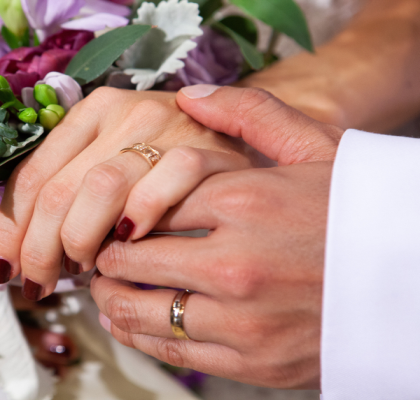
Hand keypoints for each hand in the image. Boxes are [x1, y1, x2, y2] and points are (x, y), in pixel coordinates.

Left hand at [0, 88, 258, 299]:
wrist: (248, 138)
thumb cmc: (173, 162)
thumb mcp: (120, 153)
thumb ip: (76, 181)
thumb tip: (18, 242)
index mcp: (94, 111)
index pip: (32, 174)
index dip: (10, 228)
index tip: (2, 267)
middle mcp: (126, 113)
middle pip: (59, 188)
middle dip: (38, 248)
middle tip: (38, 284)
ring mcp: (167, 129)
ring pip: (100, 188)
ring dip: (81, 241)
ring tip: (83, 270)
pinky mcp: (208, 152)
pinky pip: (162, 187)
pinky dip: (140, 218)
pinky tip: (131, 243)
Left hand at [91, 85, 342, 388]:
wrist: (412, 287)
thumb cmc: (360, 214)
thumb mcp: (317, 148)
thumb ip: (252, 114)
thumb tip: (191, 98)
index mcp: (246, 202)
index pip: (147, 203)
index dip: (121, 210)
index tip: (113, 214)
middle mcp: (236, 262)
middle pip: (131, 257)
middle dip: (106, 254)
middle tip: (98, 250)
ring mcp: (242, 318)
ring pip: (139, 308)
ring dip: (110, 297)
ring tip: (105, 286)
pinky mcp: (250, 360)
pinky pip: (170, 349)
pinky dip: (137, 334)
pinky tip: (128, 320)